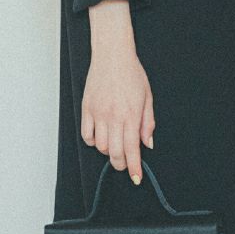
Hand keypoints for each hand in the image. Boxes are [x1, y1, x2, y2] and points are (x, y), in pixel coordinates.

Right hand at [82, 0, 154, 182]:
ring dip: (108, 152)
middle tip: (126, 165)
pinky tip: (100, 137)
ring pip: (100, 146)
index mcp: (131, 114)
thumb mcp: (147, 97)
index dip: (134, 167)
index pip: (132, 149)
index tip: (136, 178)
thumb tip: (147, 144)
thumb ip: (148, 123)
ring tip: (114, 145)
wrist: (112, 56)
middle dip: (121, 164)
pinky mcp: (86, 109)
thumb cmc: (132, 74)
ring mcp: (98, 113)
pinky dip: (93, 142)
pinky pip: (87, 135)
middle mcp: (113, 116)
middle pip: (114, 153)